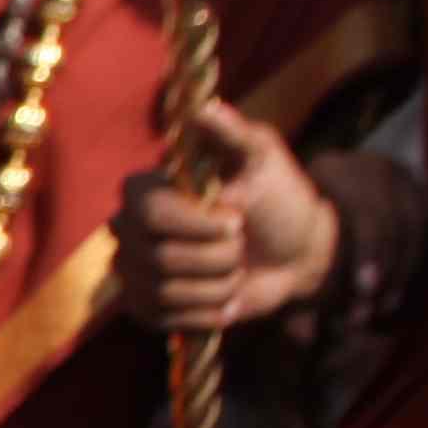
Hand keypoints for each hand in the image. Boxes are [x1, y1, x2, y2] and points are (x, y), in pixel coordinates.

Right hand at [114, 130, 342, 331]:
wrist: (297, 253)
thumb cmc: (278, 197)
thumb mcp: (263, 157)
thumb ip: (232, 132)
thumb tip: (203, 108)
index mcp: (148, 188)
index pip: (147, 212)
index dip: (194, 224)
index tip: (236, 220)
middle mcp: (130, 228)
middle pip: (156, 258)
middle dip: (215, 258)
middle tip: (241, 246)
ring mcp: (135, 269)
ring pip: (164, 292)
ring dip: (216, 286)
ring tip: (236, 272)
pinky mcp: (147, 306)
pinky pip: (161, 319)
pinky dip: (205, 313)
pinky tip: (225, 299)